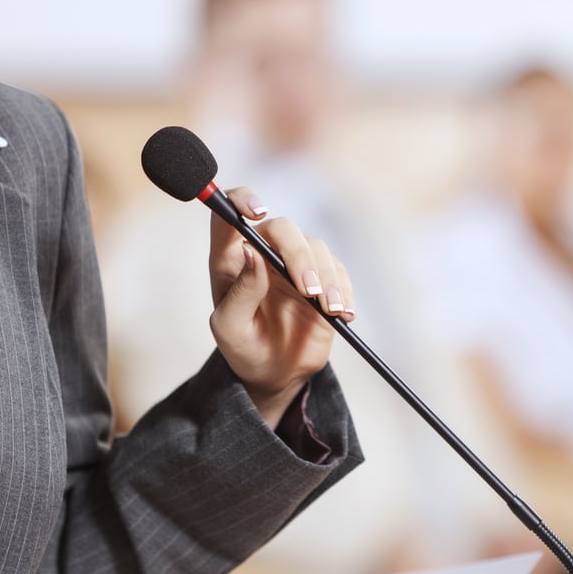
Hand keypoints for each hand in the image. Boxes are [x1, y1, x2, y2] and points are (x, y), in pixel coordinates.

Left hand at [208, 188, 355, 427]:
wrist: (274, 372)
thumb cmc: (243, 347)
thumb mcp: (231, 328)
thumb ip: (239, 292)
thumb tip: (251, 252)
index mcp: (230, 259)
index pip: (228, 214)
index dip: (241, 201)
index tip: (257, 212)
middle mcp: (263, 253)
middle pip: (283, 228)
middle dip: (300, 255)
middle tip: (309, 291)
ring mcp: (294, 264)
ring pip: (316, 247)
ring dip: (327, 277)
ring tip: (330, 310)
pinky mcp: (322, 278)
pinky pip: (338, 271)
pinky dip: (344, 290)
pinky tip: (342, 314)